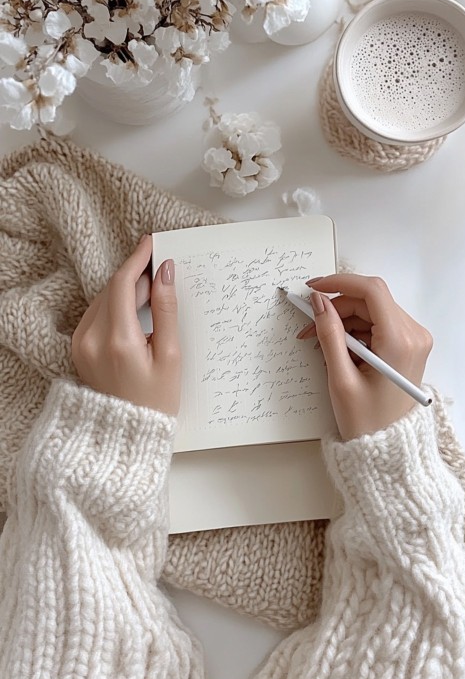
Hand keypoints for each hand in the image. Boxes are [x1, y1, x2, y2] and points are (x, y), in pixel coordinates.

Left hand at [72, 235, 180, 415]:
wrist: (124, 435)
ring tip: (152, 289)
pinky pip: (96, 314)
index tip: (152, 243)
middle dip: (135, 275)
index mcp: (117, 340)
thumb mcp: (171, 356)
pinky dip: (115, 304)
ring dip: (125, 289)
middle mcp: (91, 339)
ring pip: (103, 299)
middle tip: (160, 267)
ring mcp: (81, 344)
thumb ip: (167, 310)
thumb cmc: (156, 402)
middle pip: (111, 289)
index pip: (122, 284)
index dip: (137, 259)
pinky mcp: (79, 348)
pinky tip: (134, 308)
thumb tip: (165, 273)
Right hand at [298, 274, 432, 439]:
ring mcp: (413, 340)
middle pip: (369, 300)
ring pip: (371, 311)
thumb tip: (318, 302)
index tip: (313, 288)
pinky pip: (376, 324)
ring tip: (319, 343)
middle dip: (336, 308)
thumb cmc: (366, 421)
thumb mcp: (340, 377)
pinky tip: (338, 350)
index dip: (339, 282)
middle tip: (309, 325)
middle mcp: (413, 335)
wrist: (386, 448)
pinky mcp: (407, 345)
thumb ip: (329, 334)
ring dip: (342, 321)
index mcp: (401, 342)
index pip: (371, 291)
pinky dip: (353, 331)